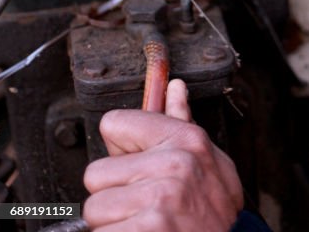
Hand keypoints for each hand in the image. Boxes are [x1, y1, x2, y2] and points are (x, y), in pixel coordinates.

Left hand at [83, 80, 242, 231]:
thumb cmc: (214, 213)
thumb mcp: (209, 162)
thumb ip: (182, 124)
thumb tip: (174, 90)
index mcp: (185, 141)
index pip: (114, 124)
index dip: (119, 150)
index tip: (132, 166)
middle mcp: (172, 165)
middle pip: (96, 173)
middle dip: (112, 194)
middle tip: (140, 206)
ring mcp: (158, 201)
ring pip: (94, 209)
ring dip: (111, 222)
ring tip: (141, 224)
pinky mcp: (144, 231)